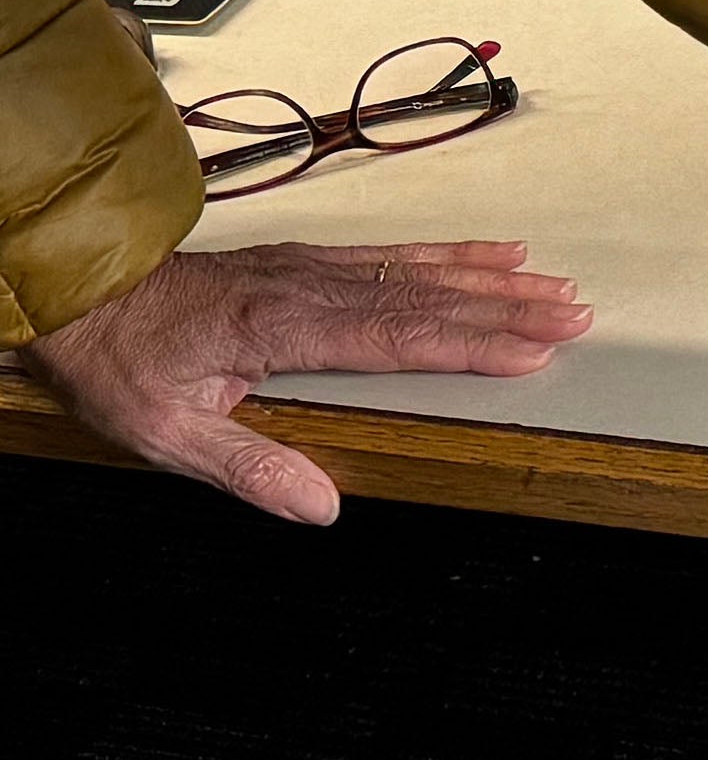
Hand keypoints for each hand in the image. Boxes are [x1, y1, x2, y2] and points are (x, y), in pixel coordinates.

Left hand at [22, 241, 592, 524]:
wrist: (81, 292)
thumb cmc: (119, 363)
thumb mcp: (165, 434)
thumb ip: (248, 470)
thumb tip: (320, 507)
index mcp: (282, 329)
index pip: (399, 338)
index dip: (472, 344)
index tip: (532, 350)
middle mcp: (308, 287)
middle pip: (427, 297)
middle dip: (507, 307)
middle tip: (574, 314)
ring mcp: (312, 267)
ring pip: (420, 270)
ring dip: (493, 279)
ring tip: (554, 286)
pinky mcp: (308, 260)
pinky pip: (397, 252)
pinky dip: (453, 252)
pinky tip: (490, 255)